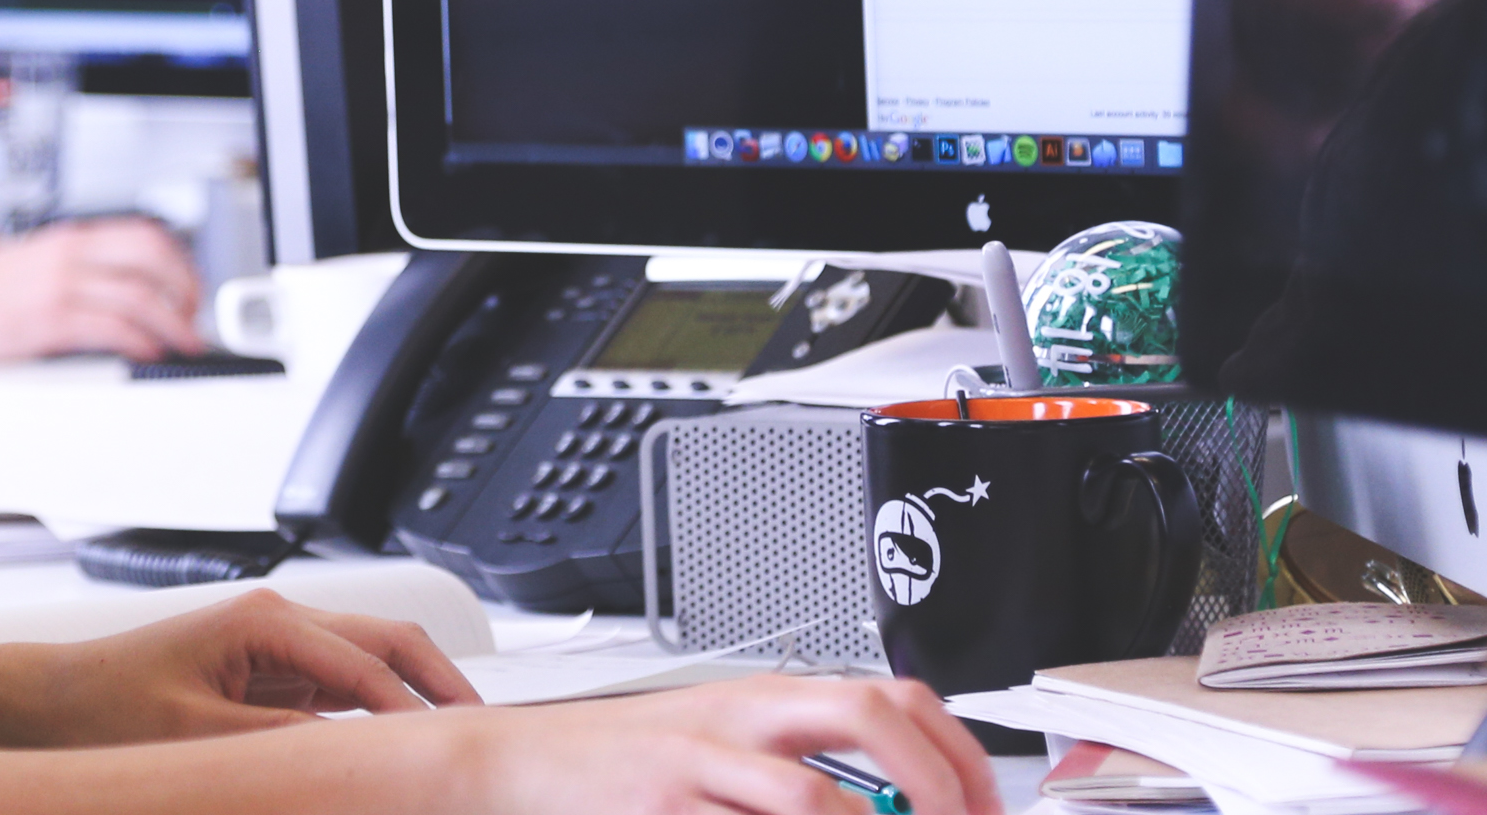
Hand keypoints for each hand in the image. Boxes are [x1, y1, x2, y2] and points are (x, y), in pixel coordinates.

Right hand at [0, 217, 204, 359]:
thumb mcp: (27, 262)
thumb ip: (68, 268)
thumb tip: (109, 288)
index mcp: (65, 239)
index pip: (142, 233)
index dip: (177, 259)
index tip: (188, 284)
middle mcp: (68, 255)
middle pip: (152, 257)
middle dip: (185, 287)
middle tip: (192, 313)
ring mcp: (60, 286)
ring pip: (142, 296)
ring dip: (173, 323)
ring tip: (182, 342)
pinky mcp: (50, 322)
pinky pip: (115, 329)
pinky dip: (142, 342)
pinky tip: (148, 352)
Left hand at [2, 587, 482, 744]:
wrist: (49, 702)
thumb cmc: (105, 708)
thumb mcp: (194, 737)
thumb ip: (278, 743)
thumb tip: (352, 755)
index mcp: (264, 623)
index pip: (369, 669)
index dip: (417, 715)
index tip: (452, 755)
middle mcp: (279, 622)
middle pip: (388, 641)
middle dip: (443, 683)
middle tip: (490, 733)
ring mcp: (276, 645)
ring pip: (372, 659)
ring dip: (417, 694)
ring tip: (460, 741)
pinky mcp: (268, 673)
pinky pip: (342, 688)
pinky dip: (379, 712)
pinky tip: (399, 747)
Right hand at [454, 673, 1000, 814]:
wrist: (514, 765)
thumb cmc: (619, 762)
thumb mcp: (715, 742)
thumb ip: (794, 763)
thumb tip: (887, 808)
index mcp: (765, 698)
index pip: (891, 695)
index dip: (957, 752)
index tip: (985, 811)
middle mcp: (742, 718)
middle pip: (868, 714)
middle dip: (936, 783)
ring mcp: (701, 762)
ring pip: (815, 796)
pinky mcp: (662, 805)